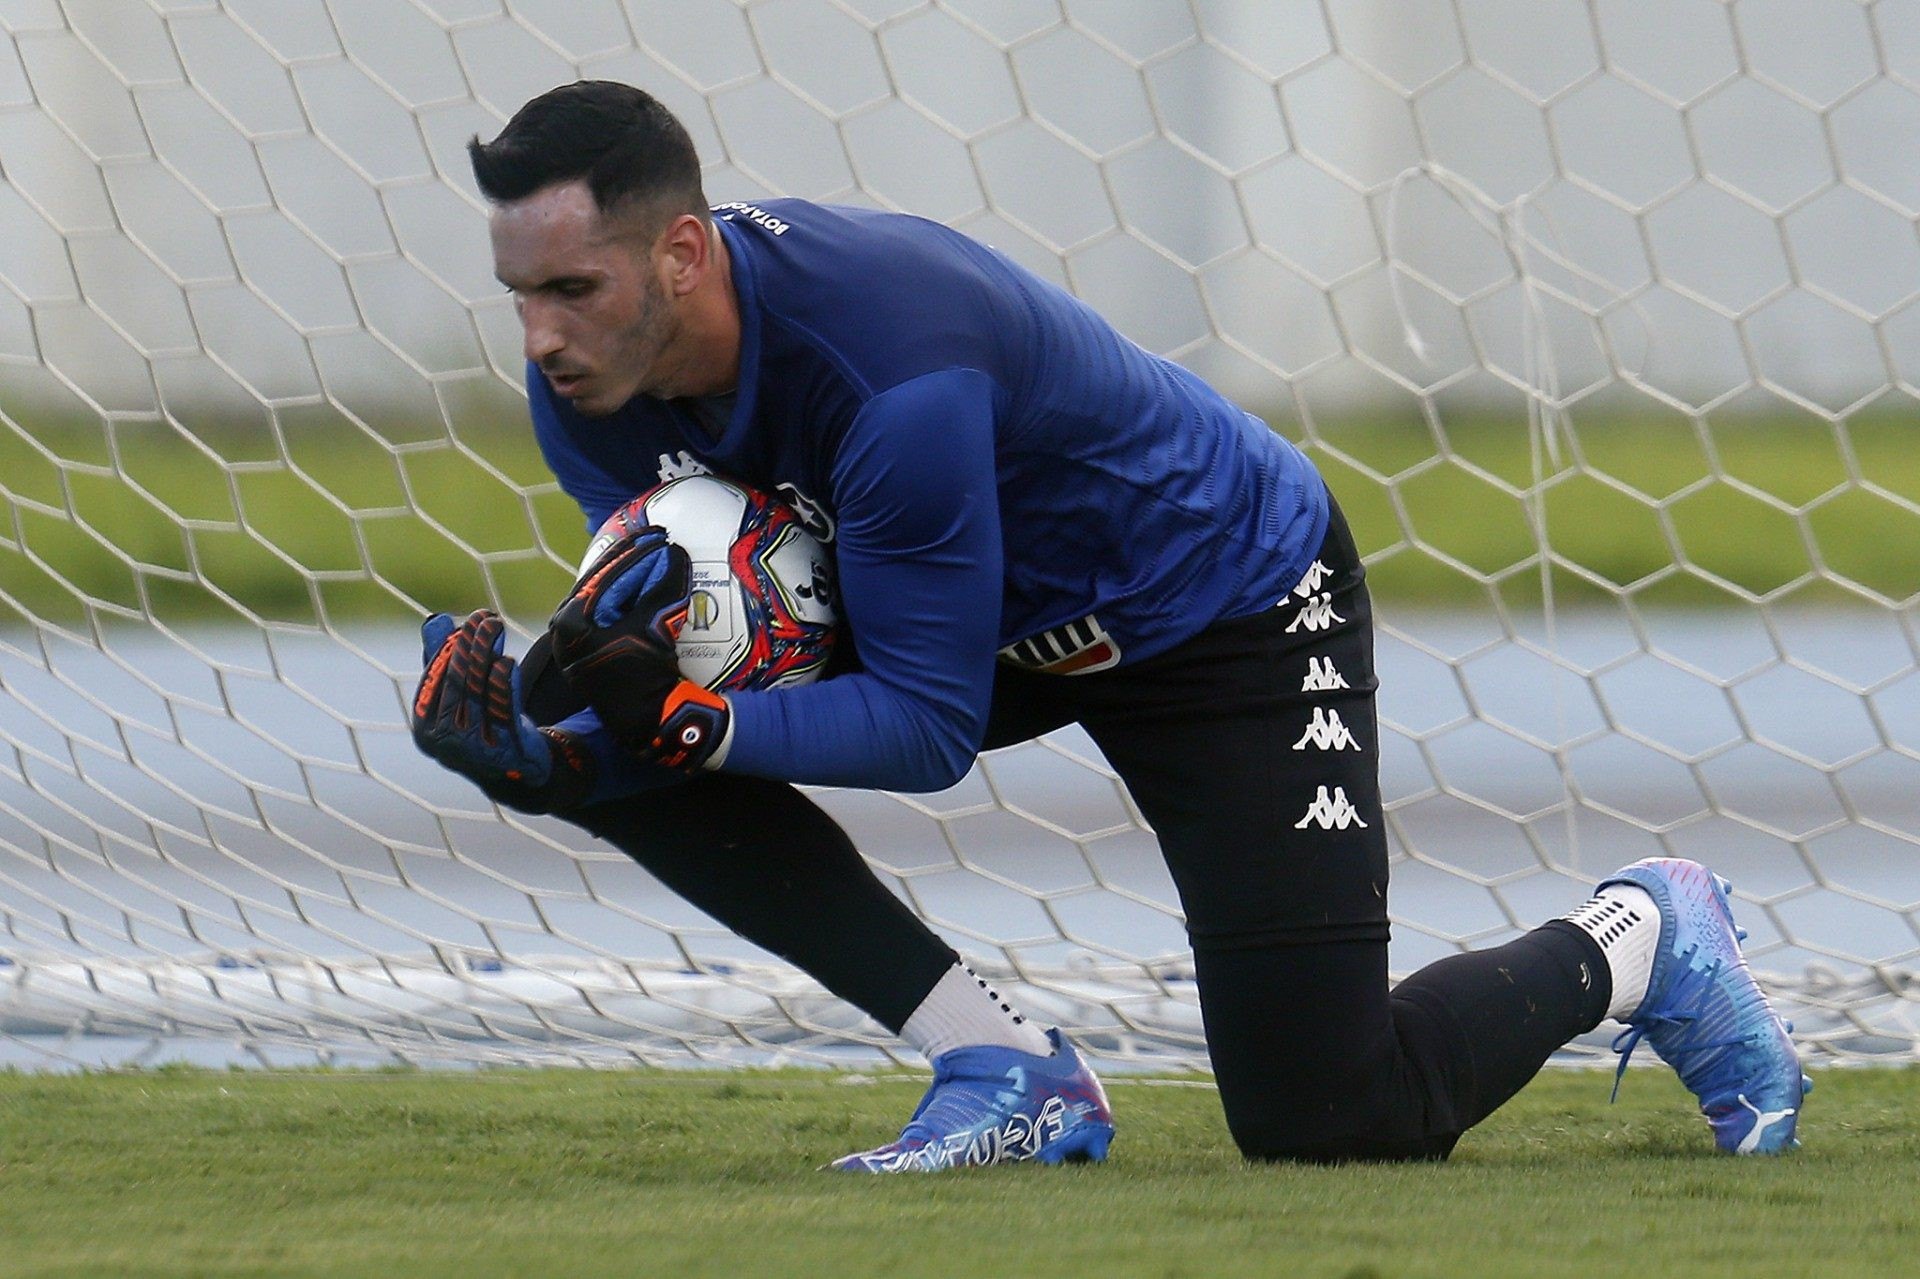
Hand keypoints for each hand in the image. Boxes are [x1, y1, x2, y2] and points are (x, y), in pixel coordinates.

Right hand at [410, 609, 595, 812]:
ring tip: (497, 629)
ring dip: (487, 656)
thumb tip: (435, 621)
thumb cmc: (478, 725)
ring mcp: (473, 748)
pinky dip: (505, 684)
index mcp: (425, 728)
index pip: (435, 680)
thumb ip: (443, 660)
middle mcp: (444, 741)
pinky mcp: (504, 751)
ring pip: (479, 693)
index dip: (450, 648)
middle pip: (457, 683)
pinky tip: (508, 661)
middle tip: (486, 618)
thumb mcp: (455, 696)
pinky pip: (503, 710)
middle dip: (470, 646)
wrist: (511, 773)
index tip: (466, 623)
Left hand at [548, 529, 730, 771]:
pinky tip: (648, 583)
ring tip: (656, 557)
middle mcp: (564, 632)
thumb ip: (663, 587)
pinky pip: (609, 614)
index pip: (606, 576)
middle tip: (657, 540)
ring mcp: (575, 644)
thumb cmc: (646, 677)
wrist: (651, 723)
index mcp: (571, 624)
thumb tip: (674, 553)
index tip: (660, 537)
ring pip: (605, 598)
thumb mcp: (655, 626)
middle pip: (602, 584)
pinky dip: (629, 598)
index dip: (637, 554)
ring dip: (630, 578)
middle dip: (632, 562)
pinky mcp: (590, 653)